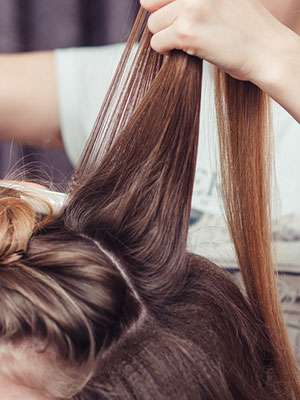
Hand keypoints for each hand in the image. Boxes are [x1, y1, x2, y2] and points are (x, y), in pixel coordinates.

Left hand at [140, 0, 291, 83]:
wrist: (267, 51)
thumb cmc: (249, 31)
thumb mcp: (225, 0)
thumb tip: (171, 5)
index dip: (162, 5)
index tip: (171, 17)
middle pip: (152, 2)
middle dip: (161, 19)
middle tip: (175, 31)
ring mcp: (190, 7)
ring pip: (153, 24)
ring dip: (164, 37)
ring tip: (183, 43)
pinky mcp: (186, 31)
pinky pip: (157, 42)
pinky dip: (165, 51)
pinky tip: (182, 51)